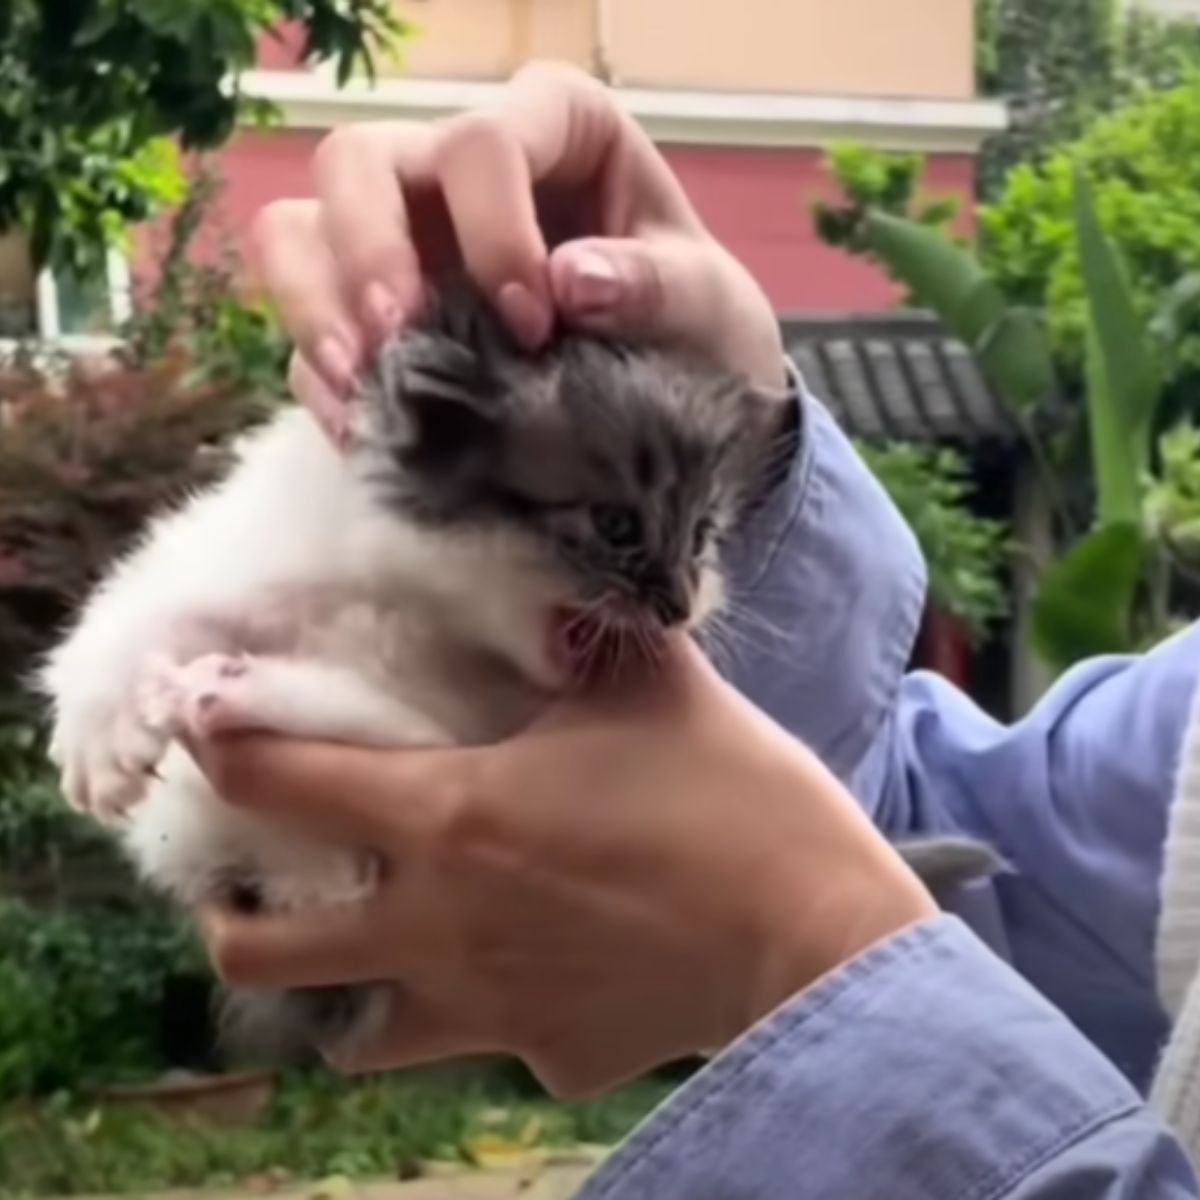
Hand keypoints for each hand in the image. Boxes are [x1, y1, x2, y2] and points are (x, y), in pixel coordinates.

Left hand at [192, 638, 934, 1097]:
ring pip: (351, 1039)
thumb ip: (576, 630)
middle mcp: (439, 927)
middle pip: (257, 954)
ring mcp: (487, 1010)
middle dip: (230, 916)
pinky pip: (486, 1044)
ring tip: (377, 941)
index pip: (276, 776)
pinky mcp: (549, 1058)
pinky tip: (532, 971)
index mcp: (449, 818)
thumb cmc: (730, 799)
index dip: (216, 738)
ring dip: (341, 990)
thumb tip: (542, 588)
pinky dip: (485, 1011)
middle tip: (264, 880)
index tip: (201, 719)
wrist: (815, 938)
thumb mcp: (650, 685)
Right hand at [250, 61, 784, 440]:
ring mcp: (403, 242)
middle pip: (356, 164)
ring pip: (297, 231)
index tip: (533, 323)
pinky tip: (364, 426)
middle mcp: (455, 170)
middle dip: (367, 252)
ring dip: (315, 307)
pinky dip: (322, 380)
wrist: (679, 397)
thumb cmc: (695, 322)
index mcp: (551, 129)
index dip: (493, 228)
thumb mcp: (706, 302)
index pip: (483, 143)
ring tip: (362, 384)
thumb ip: (656, 284)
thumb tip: (570, 281)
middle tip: (400, 339)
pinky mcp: (374, 317)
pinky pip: (307, 330)